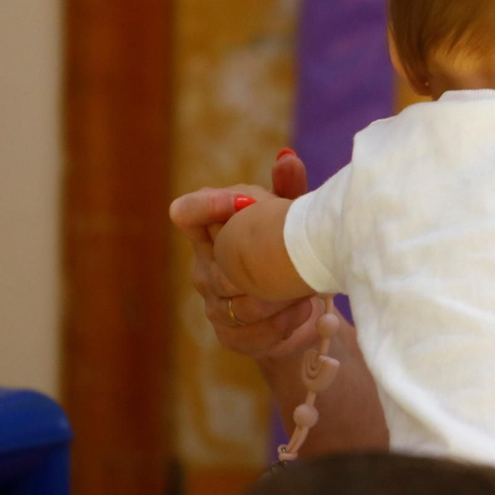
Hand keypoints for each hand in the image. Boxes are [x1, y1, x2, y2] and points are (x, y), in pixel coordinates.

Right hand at [169, 150, 324, 358]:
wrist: (300, 306)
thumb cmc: (288, 250)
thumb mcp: (293, 219)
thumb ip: (289, 190)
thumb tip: (288, 158)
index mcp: (213, 231)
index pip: (186, 212)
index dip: (206, 206)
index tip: (243, 202)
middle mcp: (205, 268)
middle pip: (220, 267)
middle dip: (261, 268)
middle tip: (298, 264)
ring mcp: (214, 306)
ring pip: (239, 305)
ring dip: (279, 300)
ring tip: (309, 293)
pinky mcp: (231, 336)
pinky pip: (252, 336)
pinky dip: (283, 327)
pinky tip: (305, 317)